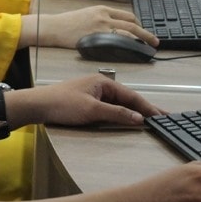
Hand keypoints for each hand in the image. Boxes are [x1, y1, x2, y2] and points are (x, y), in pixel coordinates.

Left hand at [17, 73, 163, 127]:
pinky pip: (110, 106)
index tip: (161, 115)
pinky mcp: (87, 101)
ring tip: (150, 119)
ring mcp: (94, 92)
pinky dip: (121, 113)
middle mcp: (100, 84)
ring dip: (134, 111)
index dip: (147, 107)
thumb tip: (138, 118)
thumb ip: (117, 113)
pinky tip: (128, 118)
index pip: (131, 95)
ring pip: (119, 103)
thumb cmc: (62, 104)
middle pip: (127, 98)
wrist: (37, 105)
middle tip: (163, 117)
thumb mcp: (92, 110)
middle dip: (144, 108)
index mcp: (103, 82)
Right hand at [30, 6, 156, 47]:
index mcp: (103, 8)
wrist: (55, 27)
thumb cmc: (68, 23)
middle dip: (145, 33)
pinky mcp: (97, 36)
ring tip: (150, 47)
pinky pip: (118, 41)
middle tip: (154, 41)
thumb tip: (114, 29)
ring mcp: (102, 26)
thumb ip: (102, 19)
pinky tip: (134, 51)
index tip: (143, 31)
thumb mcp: (88, 14)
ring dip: (142, 40)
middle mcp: (105, 15)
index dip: (138, 24)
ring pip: (128, 32)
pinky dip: (129, 46)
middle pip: (132, 22)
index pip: (126, 15)